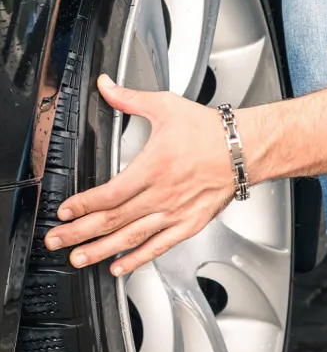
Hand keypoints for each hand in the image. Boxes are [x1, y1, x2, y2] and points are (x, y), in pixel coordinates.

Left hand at [44, 75, 235, 276]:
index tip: (65, 211)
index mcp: (153, 167)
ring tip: (79, 258)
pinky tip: (120, 266)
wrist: (244, 148)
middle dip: (79, 233)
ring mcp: (176, 212)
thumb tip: (106, 86)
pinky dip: (138, 259)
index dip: (82, 206)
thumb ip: (130, 99)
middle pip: (112, 220)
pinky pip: (159, 246)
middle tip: (57, 241)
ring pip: (131, 237)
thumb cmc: (209, 130)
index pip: (107, 194)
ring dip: (101, 250)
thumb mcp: (166, 106)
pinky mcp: (190, 223)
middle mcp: (162, 194)